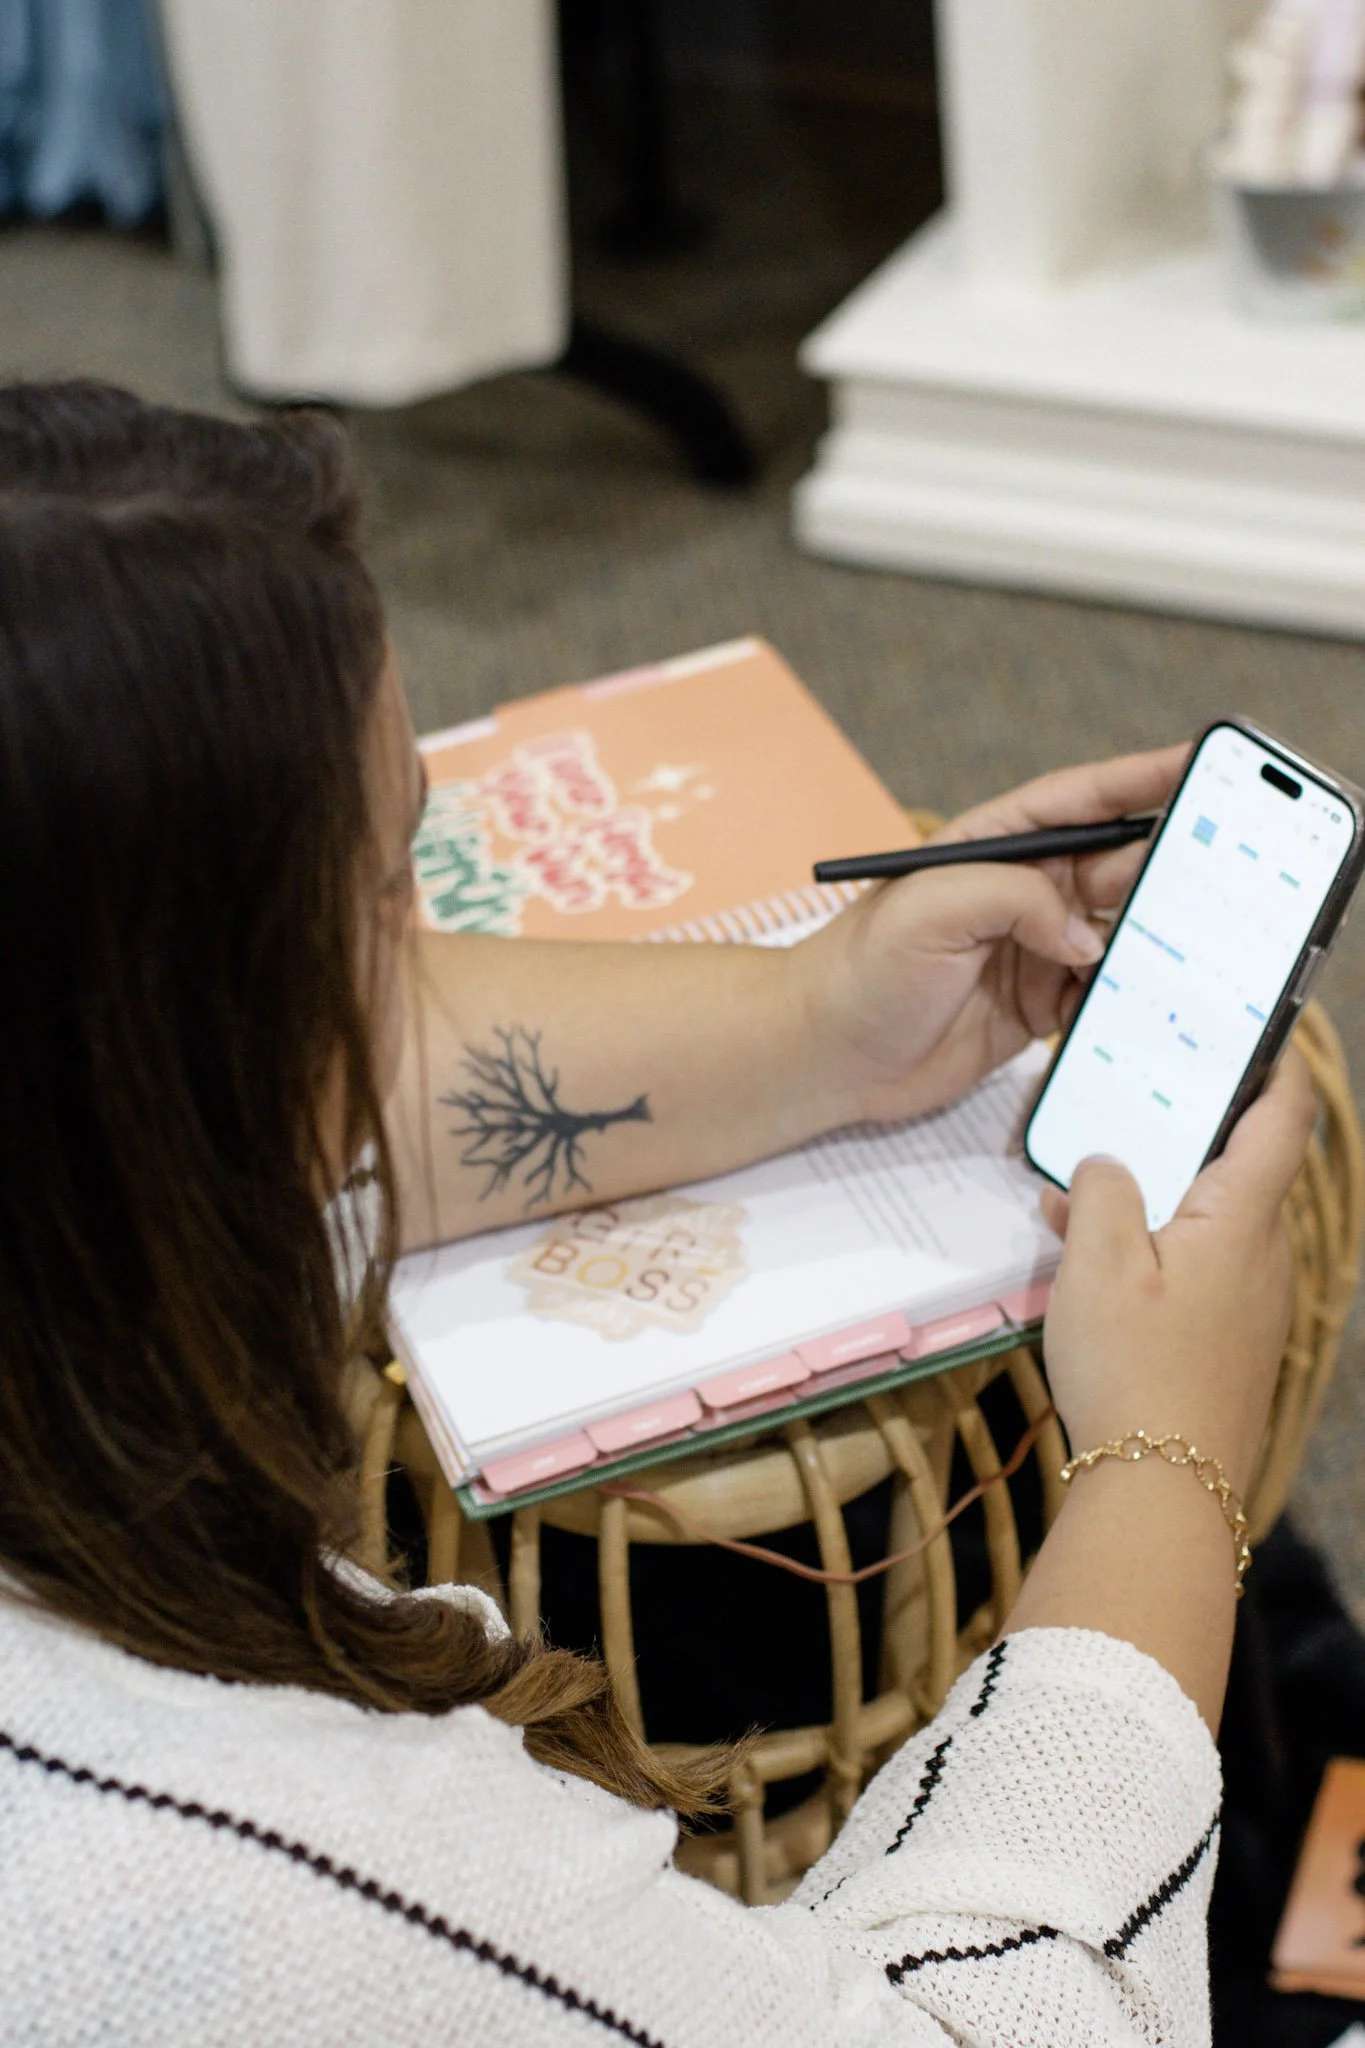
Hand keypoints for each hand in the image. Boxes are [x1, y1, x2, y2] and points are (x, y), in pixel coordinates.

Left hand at [796, 745, 1187, 1123]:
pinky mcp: (1037, 1008)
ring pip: (1118, 933)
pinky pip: (1103, 996)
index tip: (1202, 759)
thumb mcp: (930, 909)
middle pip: (1117, 867)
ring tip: (1208, 939)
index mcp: (995, 847)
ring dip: (1158, 936)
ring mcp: (1032, 952)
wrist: (824, 1057)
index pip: (1082, 802)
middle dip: (1171, 864)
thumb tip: (1084, 937)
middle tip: (1230, 868)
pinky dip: (1131, 997)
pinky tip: (1159, 1001)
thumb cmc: (857, 970)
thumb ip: (1014, 898)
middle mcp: (1021, 894)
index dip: (1144, 778)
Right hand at [1040, 1048, 1315, 1495]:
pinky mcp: (1234, 1341)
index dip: (1278, 1062)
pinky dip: (1155, 1247)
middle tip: (1132, 1102)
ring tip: (1081, 1197)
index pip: (1283, 1117)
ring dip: (1156, 1197)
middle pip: (1241, 1167)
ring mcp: (1255, 1302)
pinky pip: (1200, 1267)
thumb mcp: (1095, 1264)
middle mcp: (1266, 1254)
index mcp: (1243, 1218)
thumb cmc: (1133, 1368)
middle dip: (1185, 1133)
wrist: (1165, 1490)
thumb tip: (1107, 1163)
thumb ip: (1101, 1191)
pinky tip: (1094, 1267)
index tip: (1262, 1024)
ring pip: (1212, 1220)